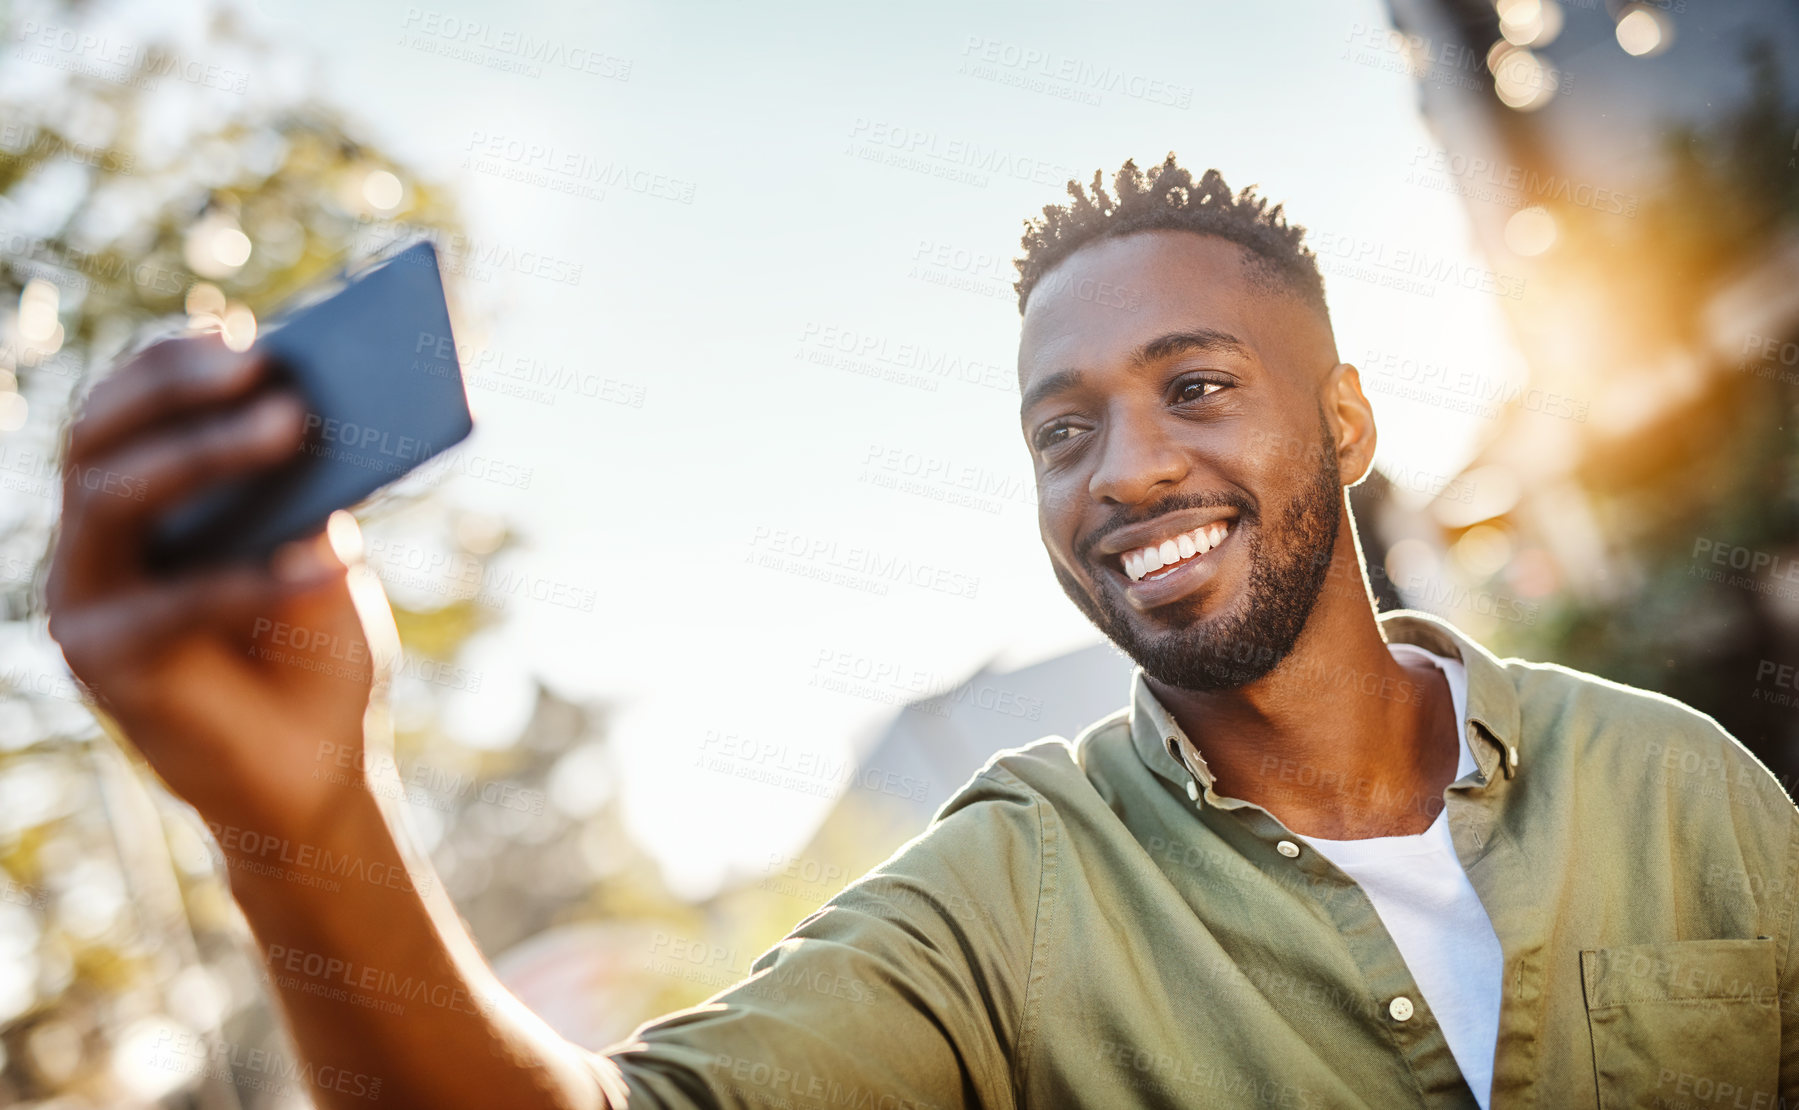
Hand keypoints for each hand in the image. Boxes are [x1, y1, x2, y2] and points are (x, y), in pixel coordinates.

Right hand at [45, 331, 390, 836]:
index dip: (172, 361)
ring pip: (112, 498)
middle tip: (258, 362)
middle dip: (175, 387)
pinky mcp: (102, 661)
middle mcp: (97, 540)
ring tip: (293, 426)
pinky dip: (248, 578)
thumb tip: (306, 410)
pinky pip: (167, 604)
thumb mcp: (323, 555)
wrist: (316, 772)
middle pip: (100, 436)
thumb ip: (304, 495)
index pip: (129, 407)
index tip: (240, 329)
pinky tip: (325, 560)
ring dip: (203, 453)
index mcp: (145, 500)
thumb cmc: (317, 652)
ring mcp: (86, 598)